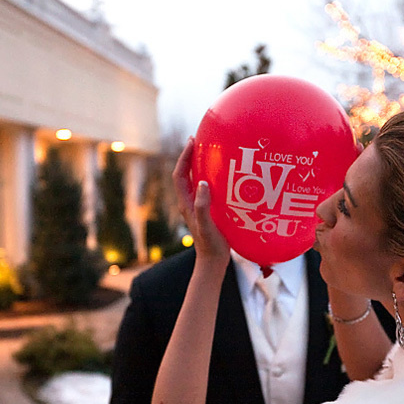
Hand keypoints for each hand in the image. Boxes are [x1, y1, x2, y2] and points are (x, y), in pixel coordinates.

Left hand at [173, 137, 230, 266]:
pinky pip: (205, 189)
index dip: (184, 157)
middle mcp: (189, 202)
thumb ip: (202, 206)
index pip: (179, 174)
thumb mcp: (207, 226)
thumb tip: (202, 183)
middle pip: (185, 174)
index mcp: (186, 203)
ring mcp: (197, 207)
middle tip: (201, 140)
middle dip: (190, 156)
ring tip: (211, 152)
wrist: (212, 263)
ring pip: (195, 181)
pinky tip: (224, 175)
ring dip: (200, 165)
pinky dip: (211, 177)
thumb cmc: (211, 246)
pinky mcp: (206, 211)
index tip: (192, 141)